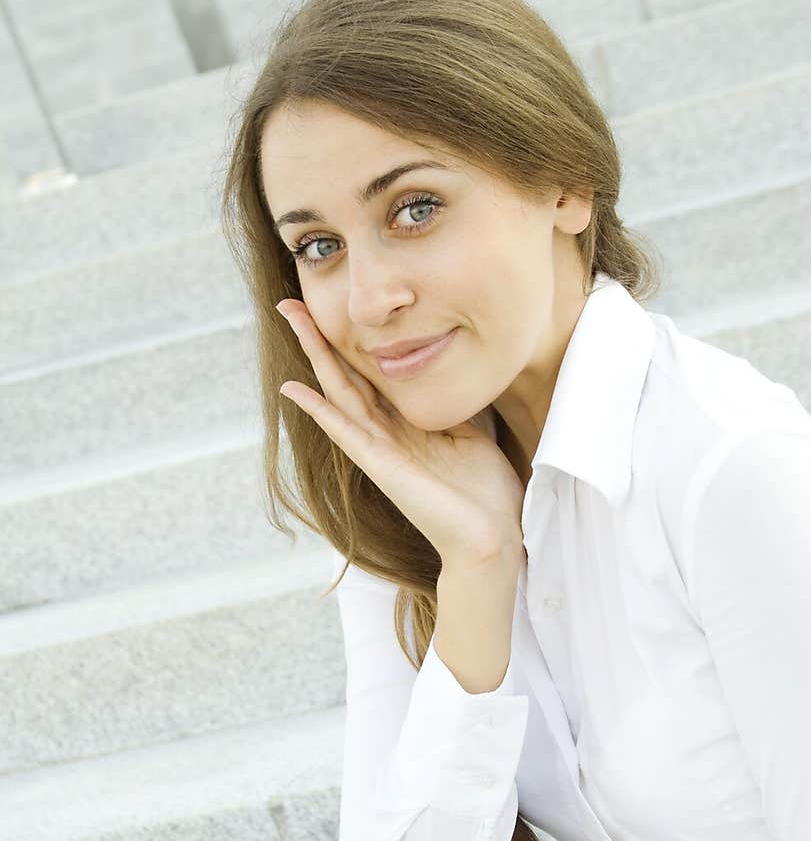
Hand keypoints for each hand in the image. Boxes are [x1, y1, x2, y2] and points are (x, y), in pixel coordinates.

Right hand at [276, 300, 525, 564]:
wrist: (491, 538)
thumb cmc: (485, 494)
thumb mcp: (471, 434)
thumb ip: (451, 408)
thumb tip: (450, 377)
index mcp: (406, 425)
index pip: (370, 375)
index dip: (350, 342)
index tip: (334, 311)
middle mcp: (386, 433)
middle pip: (344, 375)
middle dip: (319, 338)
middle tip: (289, 302)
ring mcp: (379, 449)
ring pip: (338, 392)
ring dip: (313, 355)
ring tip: (289, 319)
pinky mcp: (381, 466)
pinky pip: (345, 431)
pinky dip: (318, 410)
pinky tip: (294, 388)